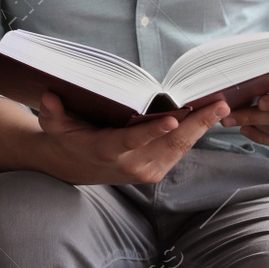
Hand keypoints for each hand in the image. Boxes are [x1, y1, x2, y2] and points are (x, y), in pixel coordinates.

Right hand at [37, 91, 229, 184]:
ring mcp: (146, 170)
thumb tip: (49, 96)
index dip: (153, 130)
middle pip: (169, 144)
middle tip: (218, 105)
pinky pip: (179, 151)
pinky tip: (208, 118)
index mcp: (107, 150)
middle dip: (197, 124)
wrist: (74, 168)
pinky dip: (195, 135)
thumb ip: (52, 112)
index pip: (133, 140)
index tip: (174, 119)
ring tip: (220, 107)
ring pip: (179, 148)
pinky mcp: (156, 171)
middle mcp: (131, 164)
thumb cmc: (66, 139)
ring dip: (201, 128)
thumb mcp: (54, 125)